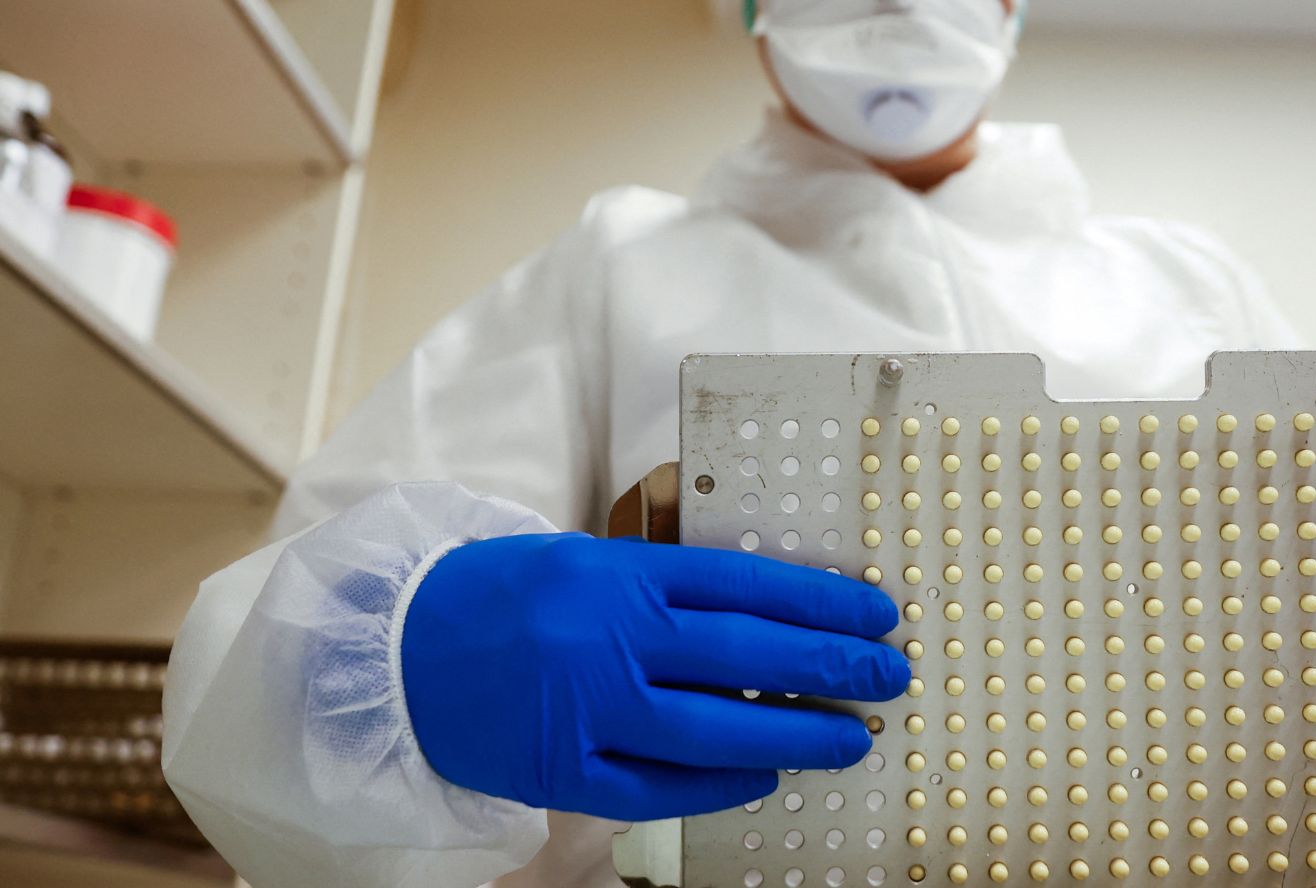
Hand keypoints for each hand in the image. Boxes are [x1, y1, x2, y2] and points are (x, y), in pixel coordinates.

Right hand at [400, 533, 909, 820]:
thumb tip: (769, 613)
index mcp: (620, 572)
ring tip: (849, 739)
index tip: (875, 616)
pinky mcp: (559, 769)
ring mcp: (586, 708)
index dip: (821, 603)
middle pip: (747, 655)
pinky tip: (763, 780)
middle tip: (888, 677)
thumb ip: (666, 584)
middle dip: (831, 667)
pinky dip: (717, 788)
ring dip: (794, 737)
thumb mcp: (587, 561)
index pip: (746, 584)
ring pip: (715, 730)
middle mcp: (610, 637)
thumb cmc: (504, 596)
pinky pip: (657, 788)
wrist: (394, 646)